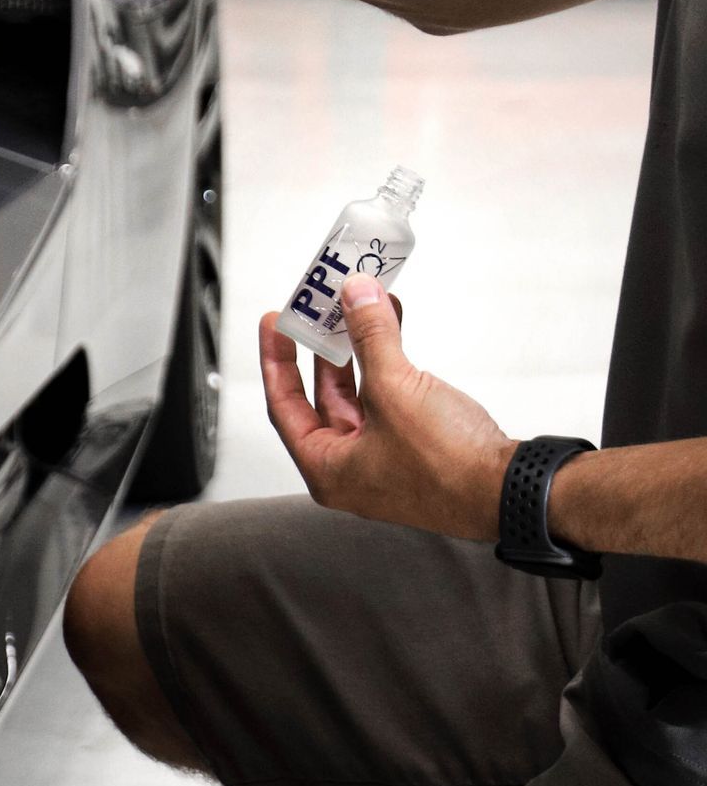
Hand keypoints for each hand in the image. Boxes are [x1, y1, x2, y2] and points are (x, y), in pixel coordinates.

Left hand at [258, 279, 511, 541]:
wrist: (509, 490)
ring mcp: (385, 460)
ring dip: (361, 349)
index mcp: (328, 469)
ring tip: (360, 307)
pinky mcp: (415, 448)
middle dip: (324, 347)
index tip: (275, 323)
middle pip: (322, 396)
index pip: (284, 405)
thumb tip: (355, 295)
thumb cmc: (449, 466)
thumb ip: (369, 335)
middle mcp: (352, 469)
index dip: (277, 359)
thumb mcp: (394, 388)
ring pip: (359, 393)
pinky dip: (389, 363)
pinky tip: (393, 329)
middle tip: (320, 309)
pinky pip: (389, 397)